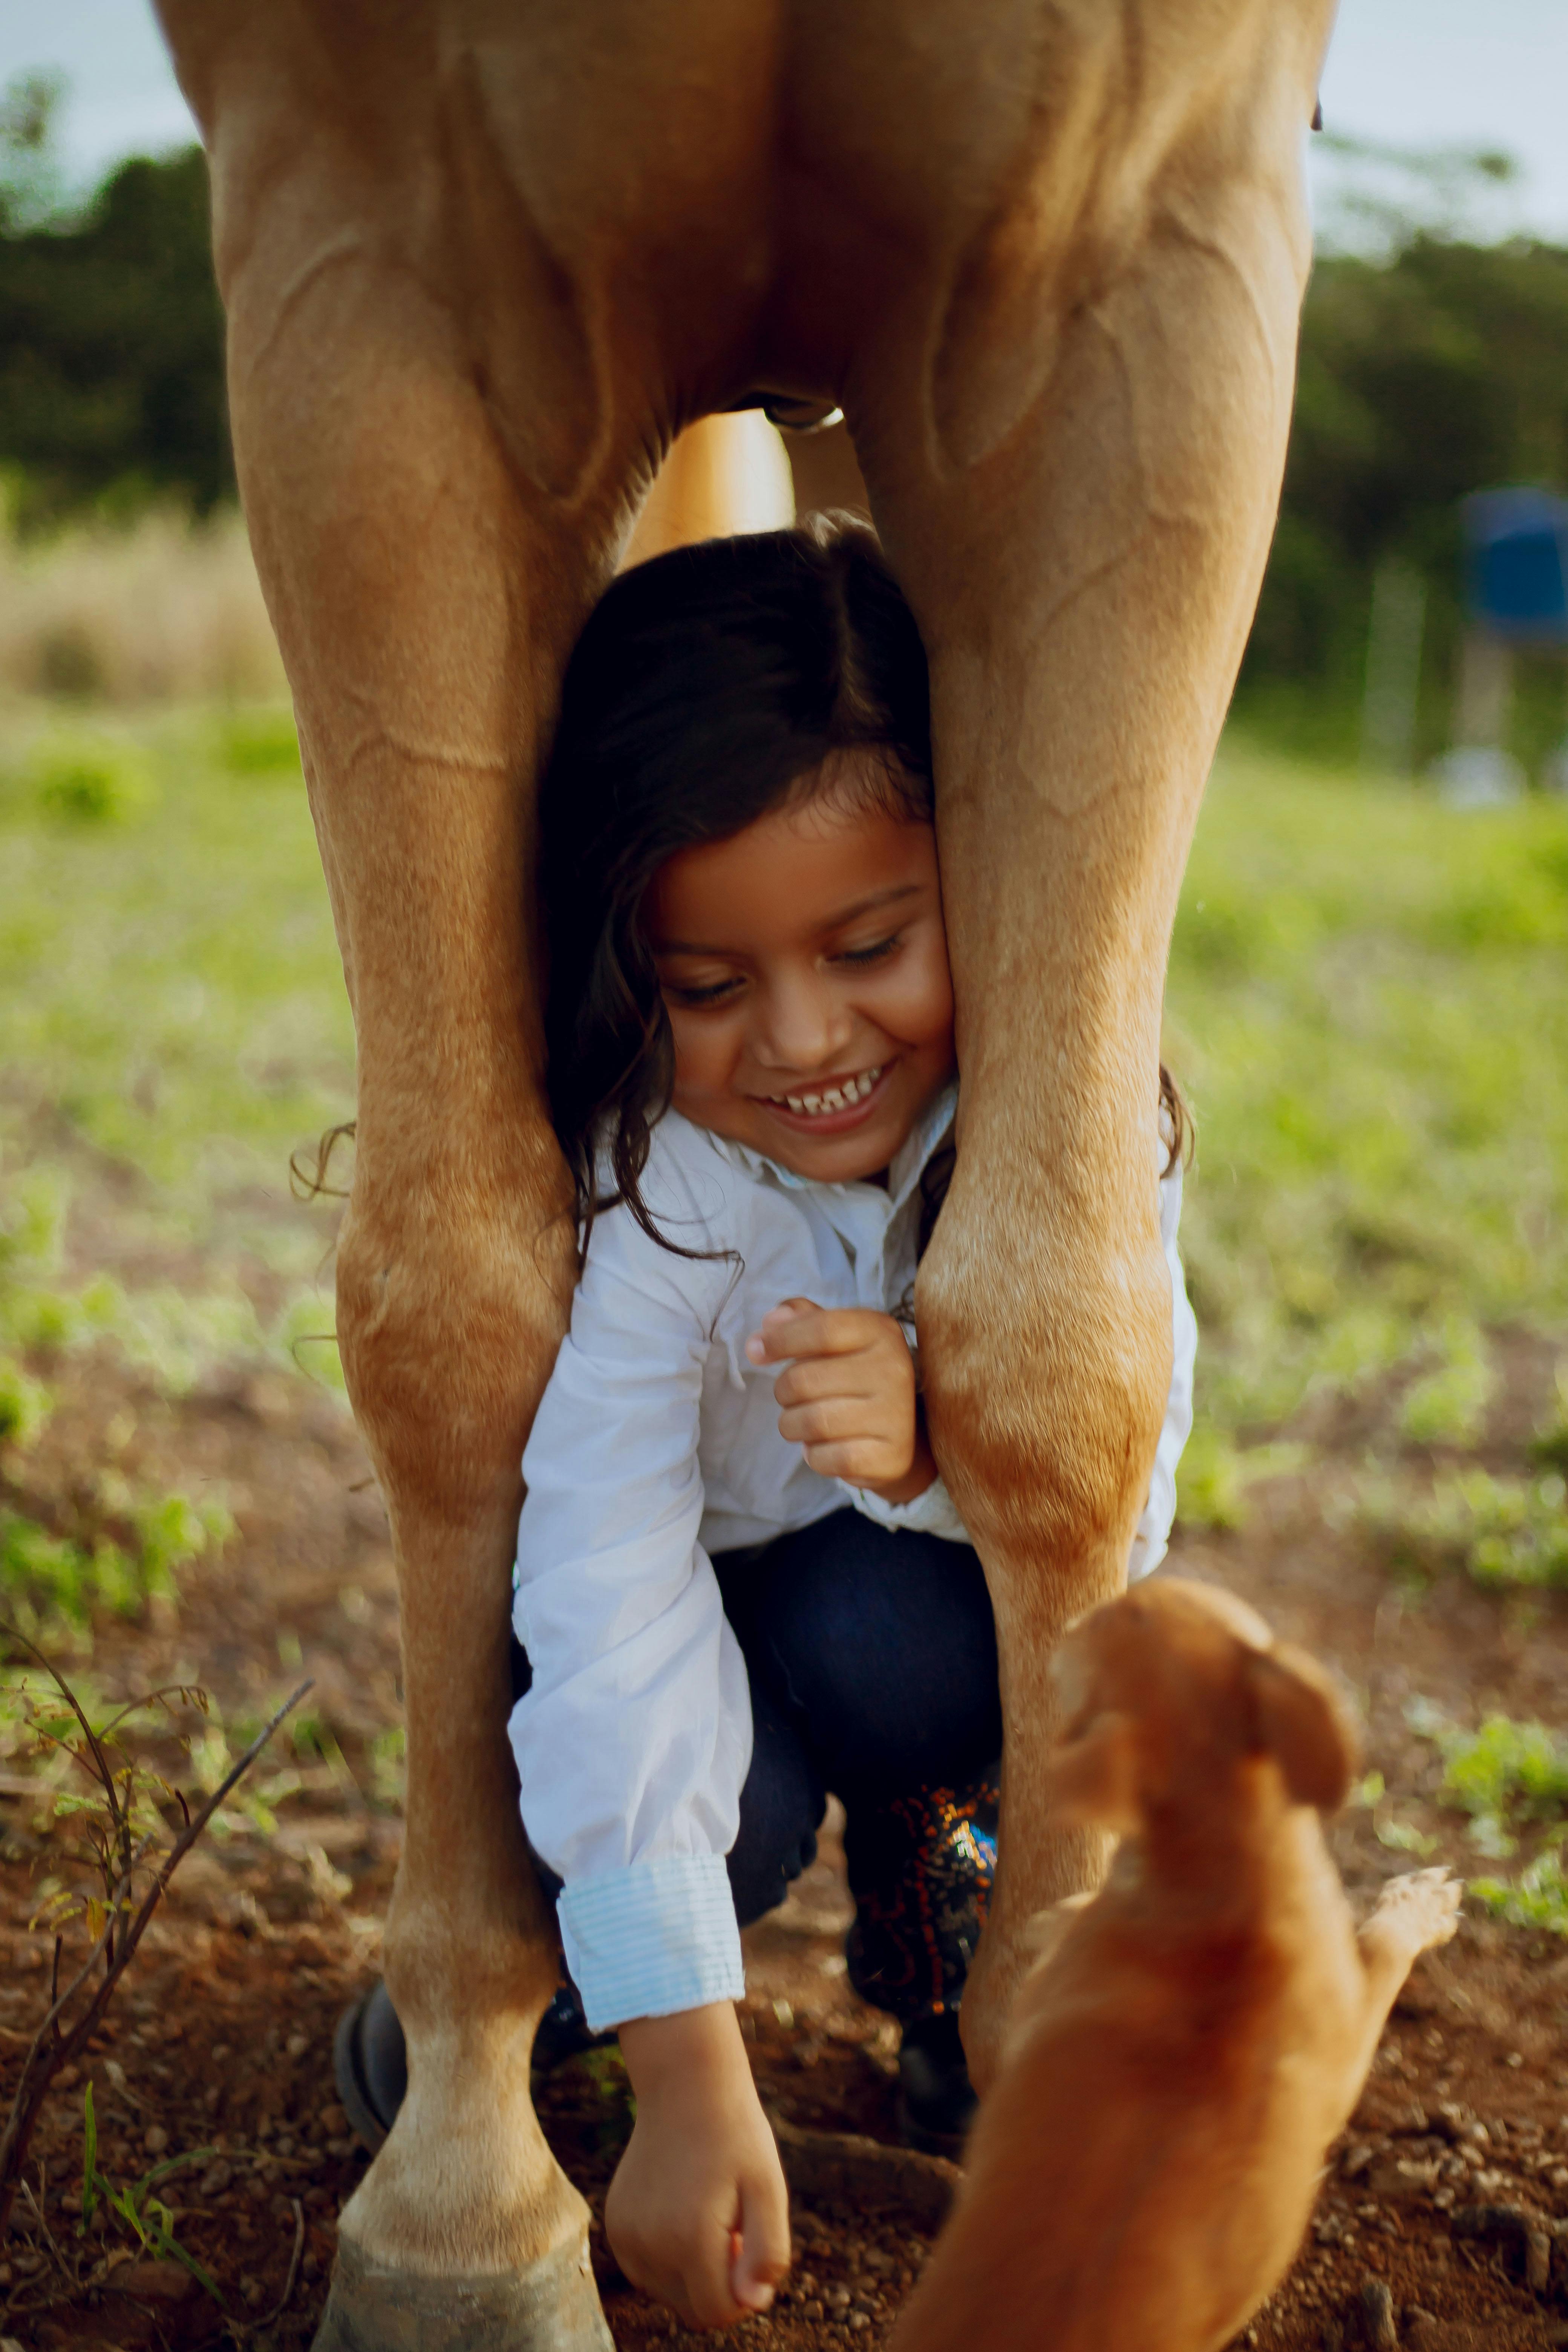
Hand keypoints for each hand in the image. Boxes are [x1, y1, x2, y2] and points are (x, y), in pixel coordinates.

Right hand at [609, 2005, 790, 2328]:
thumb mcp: (769, 2187)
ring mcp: (626, 2236)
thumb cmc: (735, 2136)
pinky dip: (668, 2257)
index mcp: (690, 2238)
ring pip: (668, 2293)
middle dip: (719, 2284)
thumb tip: (751, 2302)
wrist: (685, 2084)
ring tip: (707, 2214)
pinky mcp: (615, 2225)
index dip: (745, 2293)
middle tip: (733, 2227)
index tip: (750, 2246)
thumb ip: (769, 2252)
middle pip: (692, 2309)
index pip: (718, 2313)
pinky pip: (646, 2271)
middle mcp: (650, 2244)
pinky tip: (682, 2211)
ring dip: (693, 2271)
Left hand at [745, 1296, 936, 1503]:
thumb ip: (801, 1320)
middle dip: (782, 1391)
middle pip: (804, 1380)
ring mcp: (896, 1415)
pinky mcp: (890, 1456)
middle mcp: (895, 1369)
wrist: (901, 1433)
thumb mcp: (835, 1338)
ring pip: (811, 1422)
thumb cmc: (854, 1376)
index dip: (779, 1340)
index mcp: (880, 1331)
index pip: (821, 1329)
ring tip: (803, 1423)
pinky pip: (826, 1458)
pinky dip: (813, 1455)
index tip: (756, 1351)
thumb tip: (771, 1322)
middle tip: (789, 1397)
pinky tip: (824, 1447)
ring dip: (792, 1425)